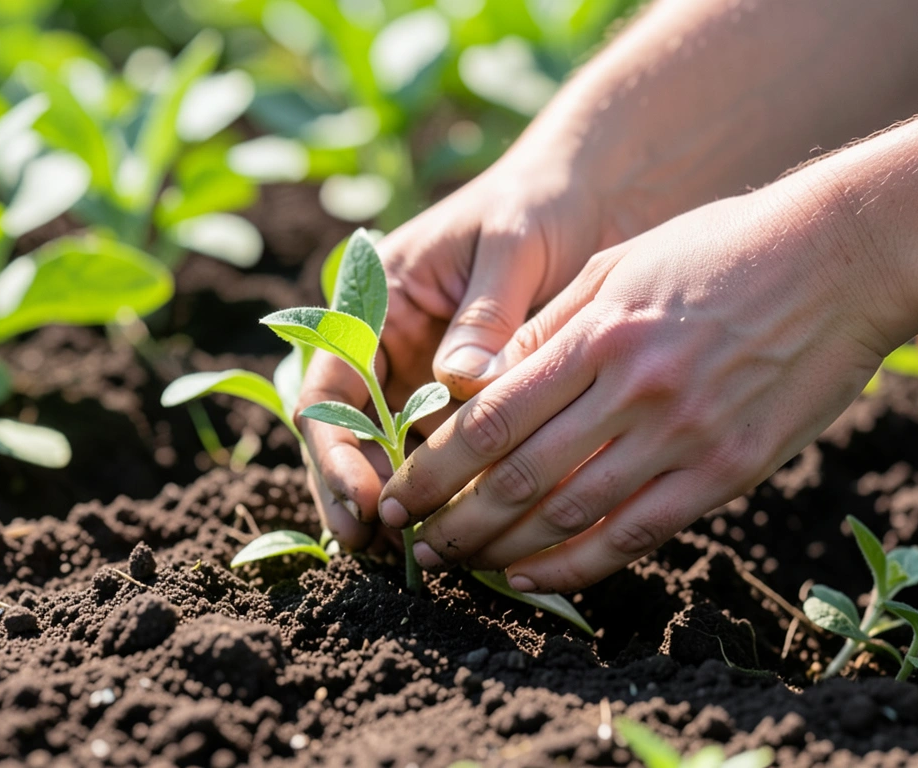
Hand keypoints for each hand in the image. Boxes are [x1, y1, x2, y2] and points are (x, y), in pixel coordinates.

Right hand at [299, 132, 653, 550]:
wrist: (588, 197)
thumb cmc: (539, 205)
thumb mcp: (512, 245)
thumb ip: (485, 314)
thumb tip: (459, 382)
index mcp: (374, 301)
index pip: (329, 389)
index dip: (336, 451)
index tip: (366, 501)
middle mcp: (385, 345)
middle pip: (346, 436)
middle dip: (355, 494)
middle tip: (379, 549)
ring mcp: (420, 376)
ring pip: (389, 455)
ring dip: (397, 505)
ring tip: (419, 555)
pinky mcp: (461, 400)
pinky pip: (444, 454)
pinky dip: (448, 493)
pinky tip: (466, 530)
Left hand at [377, 187, 904, 591]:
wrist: (842, 258)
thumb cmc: (721, 249)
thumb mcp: (619, 264)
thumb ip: (549, 328)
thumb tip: (478, 382)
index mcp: (596, 332)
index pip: (487, 418)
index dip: (430, 466)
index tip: (397, 494)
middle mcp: (632, 389)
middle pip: (515, 475)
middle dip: (451, 519)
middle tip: (412, 546)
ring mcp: (683, 434)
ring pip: (568, 513)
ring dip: (502, 550)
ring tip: (460, 567)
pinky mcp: (729, 470)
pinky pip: (637, 532)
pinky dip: (577, 563)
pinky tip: (536, 577)